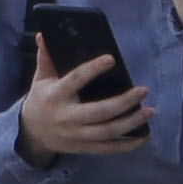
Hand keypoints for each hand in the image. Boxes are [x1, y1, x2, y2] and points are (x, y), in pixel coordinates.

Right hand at [18, 37, 149, 159]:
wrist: (32, 134)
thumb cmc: (41, 100)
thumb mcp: (40, 79)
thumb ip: (45, 58)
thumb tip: (44, 35)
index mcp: (56, 96)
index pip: (76, 80)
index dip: (93, 69)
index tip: (111, 59)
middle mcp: (68, 117)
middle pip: (99, 112)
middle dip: (124, 102)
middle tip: (143, 90)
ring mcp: (77, 135)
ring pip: (108, 131)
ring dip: (131, 122)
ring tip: (149, 110)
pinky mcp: (84, 147)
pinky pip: (108, 148)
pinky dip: (127, 145)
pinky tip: (144, 135)